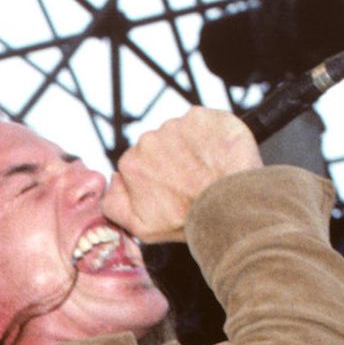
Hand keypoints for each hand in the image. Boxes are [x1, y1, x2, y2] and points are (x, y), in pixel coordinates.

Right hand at [101, 107, 261, 243]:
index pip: (140, 163)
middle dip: (174, 161)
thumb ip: (113, 206)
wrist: (230, 205)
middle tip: (193, 182)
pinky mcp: (203, 116)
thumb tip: (113, 179)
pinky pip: (204, 123)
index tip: (174, 189)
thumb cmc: (188, 220)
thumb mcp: (141, 228)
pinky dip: (212, 137)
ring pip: (182, 134)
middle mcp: (149, 139)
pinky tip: (220, 156)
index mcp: (131, 163)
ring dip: (193, 149)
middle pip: (159, 146)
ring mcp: (176, 125)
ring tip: (208, 171)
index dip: (158, 177)